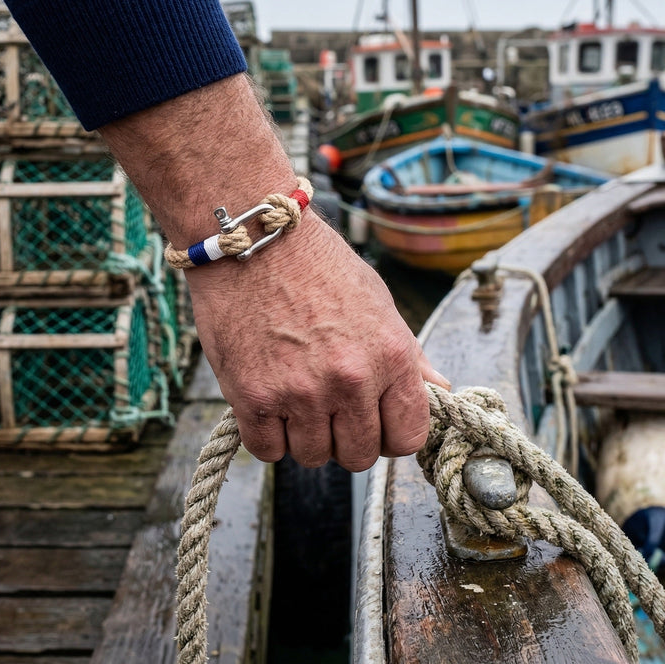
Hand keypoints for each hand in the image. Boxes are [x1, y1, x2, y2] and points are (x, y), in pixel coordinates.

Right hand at [185, 211, 448, 471]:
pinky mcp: (253, 397)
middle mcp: (350, 380)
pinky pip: (266, 450)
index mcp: (390, 355)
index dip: (392, 436)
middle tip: (328, 408)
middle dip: (346, 438)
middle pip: (360, 456)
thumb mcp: (376, 300)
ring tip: (293, 397)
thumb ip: (408, 354)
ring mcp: (300, 392)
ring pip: (313, 456)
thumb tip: (441, 389)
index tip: (374, 424)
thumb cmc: (316, 264)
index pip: (408, 436)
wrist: (252, 237)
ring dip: (304, 436)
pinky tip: (267, 404)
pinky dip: (267, 435)